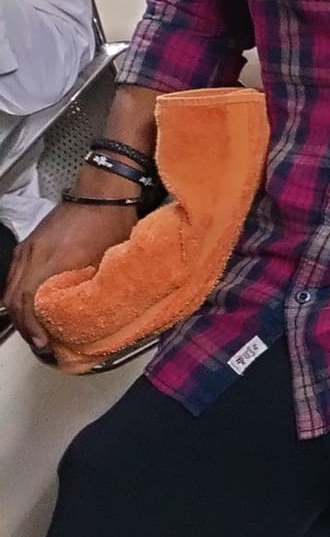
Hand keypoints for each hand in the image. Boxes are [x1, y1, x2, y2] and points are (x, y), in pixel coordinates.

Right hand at [4, 201, 139, 351]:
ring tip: (35, 329)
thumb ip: (95, 285)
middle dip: (23, 324)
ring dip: (19, 311)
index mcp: (52, 260)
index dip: (33, 326)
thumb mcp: (109, 260)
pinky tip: (31, 306)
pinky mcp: (29, 244)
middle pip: (14, 298)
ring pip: (10, 288)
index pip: (28, 301)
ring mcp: (27, 248)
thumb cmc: (111, 224)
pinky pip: (15, 275)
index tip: (43, 344)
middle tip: (39, 344)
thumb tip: (91, 312)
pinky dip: (19, 294)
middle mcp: (32, 255)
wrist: (101, 192)